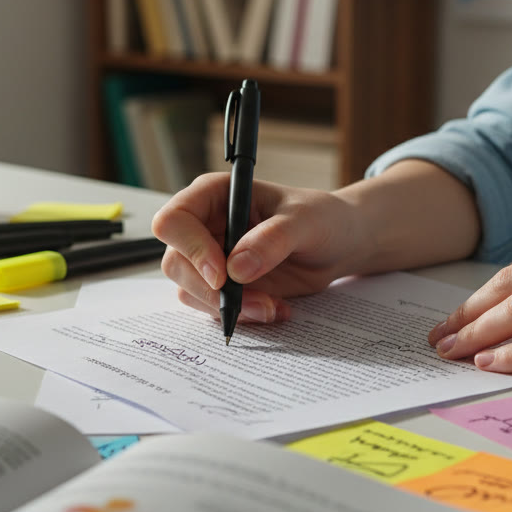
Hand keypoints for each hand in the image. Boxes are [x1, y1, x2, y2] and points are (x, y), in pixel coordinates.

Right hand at [152, 173, 366, 323]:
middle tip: (257, 302)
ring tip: (273, 307)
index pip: (174, 220)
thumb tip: (236, 269)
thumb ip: (273, 239)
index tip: (222, 274)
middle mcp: (204, 226)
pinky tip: (275, 309)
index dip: (191, 248)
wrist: (336, 245)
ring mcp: (210, 259)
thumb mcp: (305, 221)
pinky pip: (213, 308)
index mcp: (214, 195)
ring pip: (190, 291)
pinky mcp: (222, 286)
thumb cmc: (320, 218)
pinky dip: (241, 316)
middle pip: (176, 263)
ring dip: (228, 308)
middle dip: (211, 290)